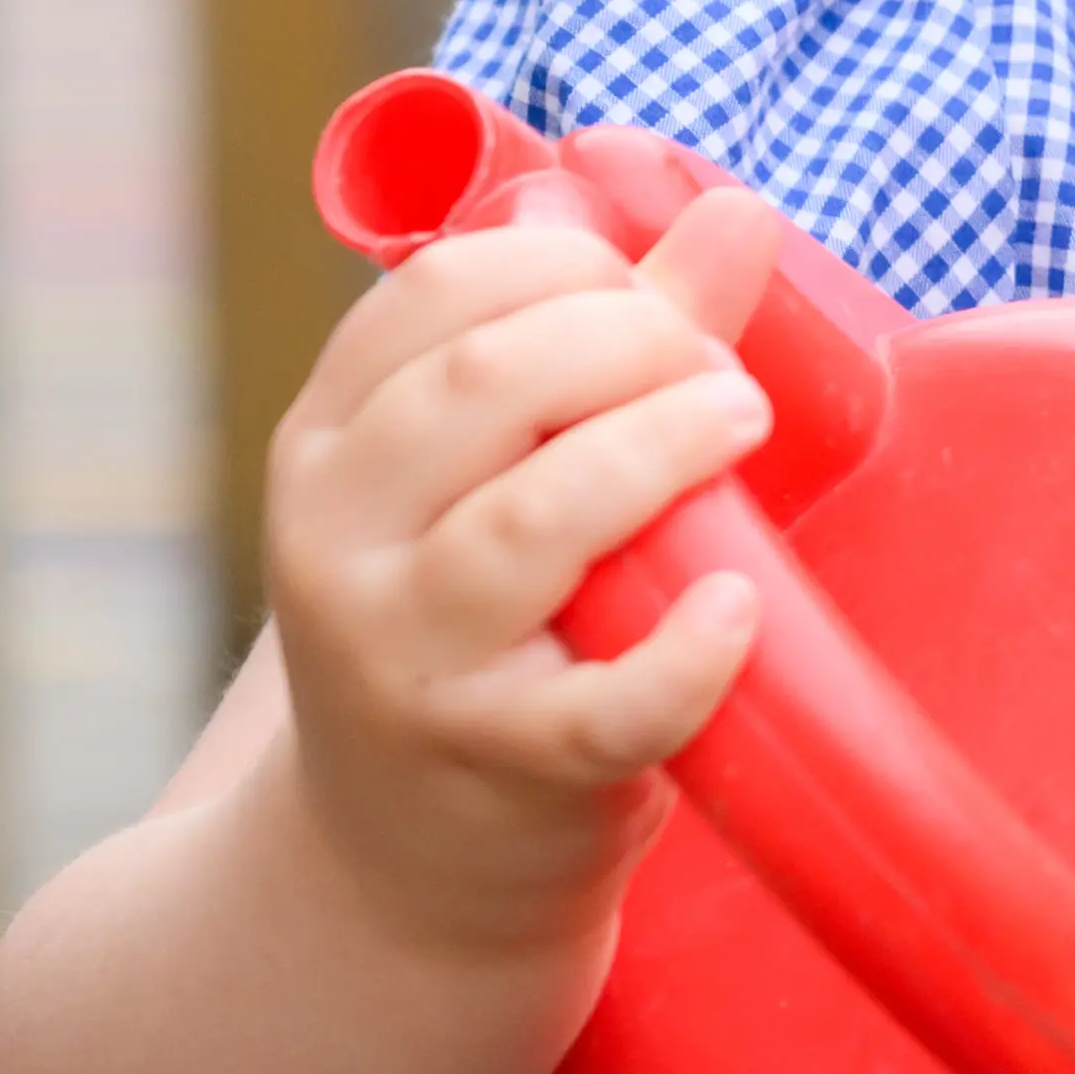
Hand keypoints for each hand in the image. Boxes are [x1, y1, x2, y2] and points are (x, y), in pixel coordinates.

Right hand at [256, 184, 792, 974]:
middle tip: (720, 375)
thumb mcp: (505, 478)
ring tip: (740, 426)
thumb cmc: (490, 634)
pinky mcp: (496, 764)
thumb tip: (734, 208)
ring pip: (525, 525)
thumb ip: (619, 338)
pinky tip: (737, 612)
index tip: (657, 297)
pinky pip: (600, 707)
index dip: (569, 266)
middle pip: (480, 389)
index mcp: (333, 442)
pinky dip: (679, 658)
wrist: (402, 865)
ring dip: (655, 453)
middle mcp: (338, 537)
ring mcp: (406, 656)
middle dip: (626, 344)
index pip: (435, 294)